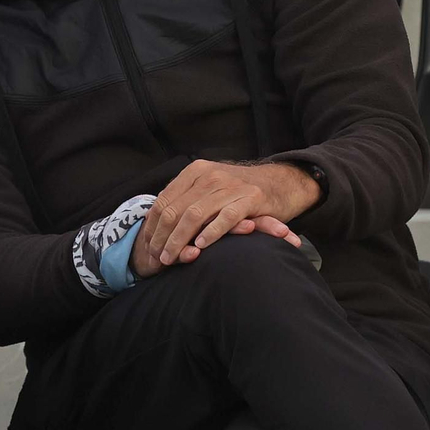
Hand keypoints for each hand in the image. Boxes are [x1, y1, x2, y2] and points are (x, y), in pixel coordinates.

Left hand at [134, 160, 318, 275]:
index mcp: (194, 171)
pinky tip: (200, 247)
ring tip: (171, 257)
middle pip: (175, 209)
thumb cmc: (239, 191)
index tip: (148, 245)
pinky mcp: (251, 197)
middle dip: (162, 236)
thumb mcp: (209, 188)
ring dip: (179, 240)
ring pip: (194, 215)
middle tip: (157, 257)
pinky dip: (210, 233)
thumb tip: (157, 220)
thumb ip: (187, 199)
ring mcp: (230, 185)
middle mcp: (209, 175)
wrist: (281, 182)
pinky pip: (225, 217)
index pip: (164, 200)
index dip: (153, 225)